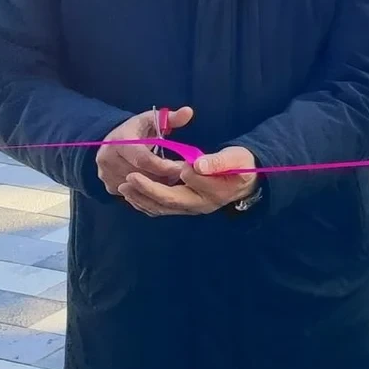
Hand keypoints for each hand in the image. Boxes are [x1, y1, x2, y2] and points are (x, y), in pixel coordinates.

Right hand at [97, 106, 193, 197]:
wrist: (112, 141)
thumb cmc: (136, 130)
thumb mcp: (151, 120)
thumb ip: (170, 118)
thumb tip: (188, 112)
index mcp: (118, 142)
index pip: (143, 159)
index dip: (163, 166)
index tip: (180, 167)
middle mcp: (108, 159)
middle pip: (141, 175)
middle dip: (163, 176)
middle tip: (180, 175)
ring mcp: (106, 175)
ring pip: (138, 187)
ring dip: (157, 185)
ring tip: (171, 178)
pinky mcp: (109, 187)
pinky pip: (134, 194)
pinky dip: (148, 190)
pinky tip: (159, 184)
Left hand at [119, 146, 256, 216]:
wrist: (244, 181)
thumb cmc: (240, 165)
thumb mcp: (237, 158)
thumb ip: (218, 162)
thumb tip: (196, 165)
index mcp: (215, 191)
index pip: (192, 182)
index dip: (180, 172)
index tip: (173, 162)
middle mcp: (200, 204)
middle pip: (170, 200)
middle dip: (147, 189)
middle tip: (129, 178)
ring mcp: (190, 208)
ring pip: (162, 207)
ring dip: (141, 198)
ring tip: (123, 187)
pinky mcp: (183, 207)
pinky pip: (160, 209)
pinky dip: (144, 203)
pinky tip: (132, 194)